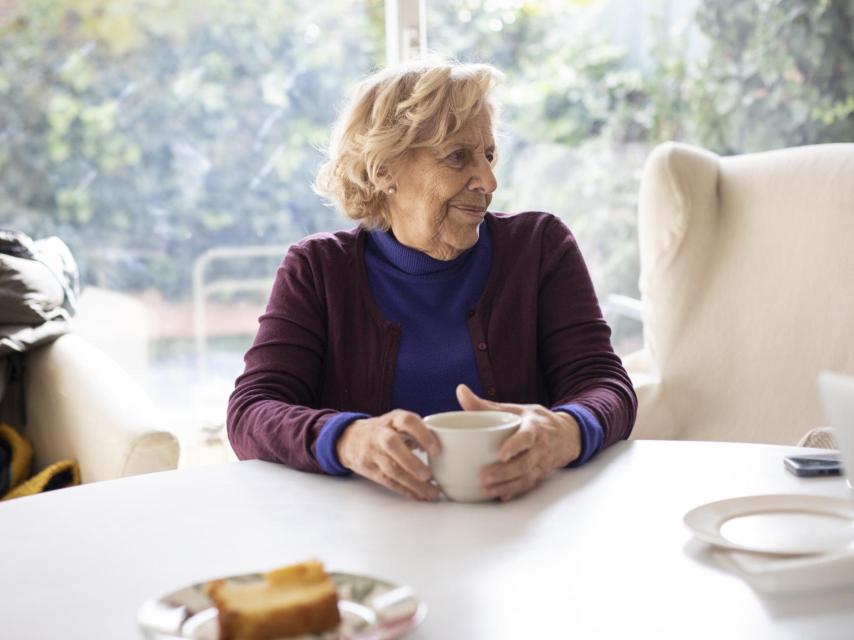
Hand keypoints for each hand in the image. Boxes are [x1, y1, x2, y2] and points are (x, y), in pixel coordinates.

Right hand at [336, 410, 441, 500]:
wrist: (349, 439)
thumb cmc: (385, 430)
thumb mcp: (398, 423)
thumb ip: (419, 431)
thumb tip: (446, 445)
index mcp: (392, 419)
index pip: (407, 420)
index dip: (422, 434)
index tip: (436, 450)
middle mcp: (381, 433)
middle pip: (392, 445)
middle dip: (411, 461)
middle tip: (429, 475)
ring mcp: (373, 452)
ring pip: (391, 469)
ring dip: (413, 483)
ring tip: (432, 493)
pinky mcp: (369, 469)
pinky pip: (388, 482)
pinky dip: (406, 491)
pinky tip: (420, 496)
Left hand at [456, 384, 581, 501]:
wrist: (566, 434)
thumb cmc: (534, 420)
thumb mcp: (514, 409)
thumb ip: (486, 404)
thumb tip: (460, 391)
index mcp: (534, 427)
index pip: (527, 437)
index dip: (516, 446)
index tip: (502, 454)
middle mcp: (541, 447)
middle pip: (525, 463)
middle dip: (505, 473)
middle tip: (483, 478)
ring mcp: (542, 463)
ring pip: (526, 478)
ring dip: (507, 486)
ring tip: (487, 491)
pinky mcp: (541, 475)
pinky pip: (528, 486)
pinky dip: (515, 493)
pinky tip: (500, 497)